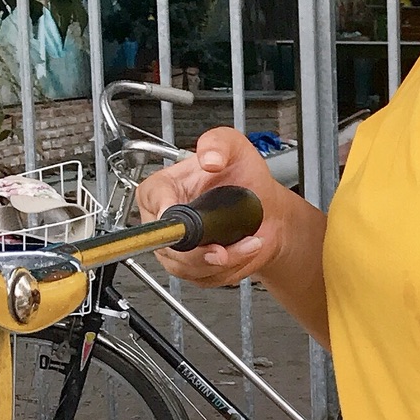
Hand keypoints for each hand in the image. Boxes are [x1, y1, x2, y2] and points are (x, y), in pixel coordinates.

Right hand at [134, 127, 287, 287]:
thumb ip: (219, 143)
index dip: (164, 212)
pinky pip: (204, 277)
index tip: (181, 220)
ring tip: (248, 244)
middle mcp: (165, 219)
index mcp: (164, 188)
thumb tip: (209, 158)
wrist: (268, 210)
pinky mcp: (195, 268)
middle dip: (197, 250)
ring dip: (222, 259)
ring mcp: (178, 247)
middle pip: (166, 243)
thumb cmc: (245, 179)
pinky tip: (247, 250)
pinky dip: (230, 268)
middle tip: (221, 248)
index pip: (151, 199)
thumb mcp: (235, 148)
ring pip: (187, 266)